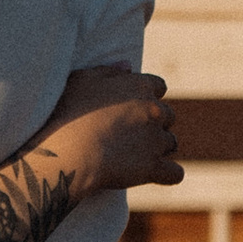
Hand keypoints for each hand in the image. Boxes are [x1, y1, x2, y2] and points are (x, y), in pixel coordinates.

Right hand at [40, 65, 182, 192]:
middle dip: (155, 124)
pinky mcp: (154, 167)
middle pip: (168, 115)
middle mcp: (154, 110)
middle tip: (130, 135)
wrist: (67, 152)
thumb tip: (129, 66)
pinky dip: (168, 175)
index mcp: (139, 86)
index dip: (148, 97)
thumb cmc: (66, 113)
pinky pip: (175, 173)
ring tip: (133, 156)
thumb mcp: (81, 81)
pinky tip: (156, 175)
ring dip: (158, 148)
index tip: (133, 108)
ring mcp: (156, 140)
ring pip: (171, 143)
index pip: (159, 86)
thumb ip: (108, 71)